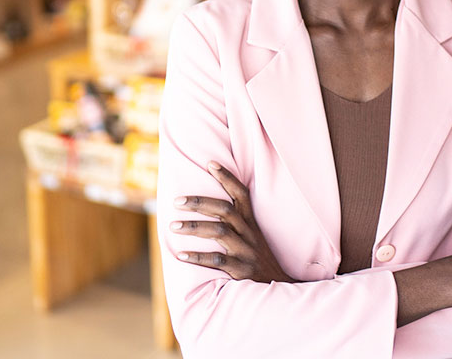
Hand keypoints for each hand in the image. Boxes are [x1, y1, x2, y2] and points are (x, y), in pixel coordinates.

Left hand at [170, 161, 296, 282]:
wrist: (278, 288)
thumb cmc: (257, 260)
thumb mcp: (252, 237)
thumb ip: (235, 223)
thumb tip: (208, 207)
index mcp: (251, 223)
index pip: (241, 193)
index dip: (227, 177)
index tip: (210, 163)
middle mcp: (249, 233)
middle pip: (225, 209)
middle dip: (200, 202)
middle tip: (177, 201)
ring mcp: (246, 251)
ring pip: (219, 232)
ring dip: (194, 227)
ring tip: (173, 226)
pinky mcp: (242, 270)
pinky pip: (217, 261)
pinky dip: (198, 257)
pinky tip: (180, 255)